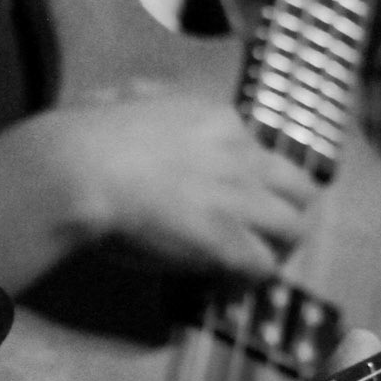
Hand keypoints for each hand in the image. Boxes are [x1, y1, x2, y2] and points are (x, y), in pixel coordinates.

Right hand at [53, 85, 318, 280]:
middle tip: (261, 233)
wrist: (81, 168)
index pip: (261, 152)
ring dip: (276, 248)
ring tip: (251, 264)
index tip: (230, 195)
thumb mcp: (128, 96)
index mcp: (221, 120)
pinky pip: (264, 267)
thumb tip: (135, 96)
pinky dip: (250, 280)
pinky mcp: (228, 242)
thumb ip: (146, 98)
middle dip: (286, 211)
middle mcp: (243, 157)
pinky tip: (228, 285)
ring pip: (293, 229)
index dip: (250, 179)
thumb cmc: (88, 132)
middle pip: (299, 188)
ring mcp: (240, 201)